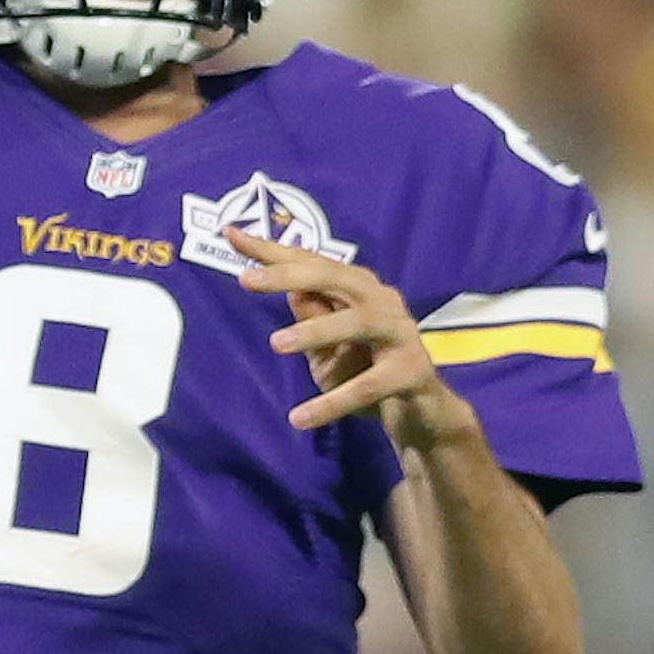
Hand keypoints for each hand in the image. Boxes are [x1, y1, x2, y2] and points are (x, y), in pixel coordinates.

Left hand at [226, 226, 475, 447]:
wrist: (422, 414)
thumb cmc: (366, 370)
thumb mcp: (327, 345)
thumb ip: (309, 315)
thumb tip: (288, 289)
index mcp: (358, 288)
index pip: (311, 263)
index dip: (271, 250)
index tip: (231, 235)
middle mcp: (382, 301)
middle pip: (334, 277)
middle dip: (288, 275)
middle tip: (246, 280)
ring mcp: (401, 333)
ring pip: (357, 323)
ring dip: (315, 331)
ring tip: (275, 344)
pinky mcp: (413, 371)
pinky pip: (369, 385)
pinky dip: (334, 402)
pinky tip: (300, 418)